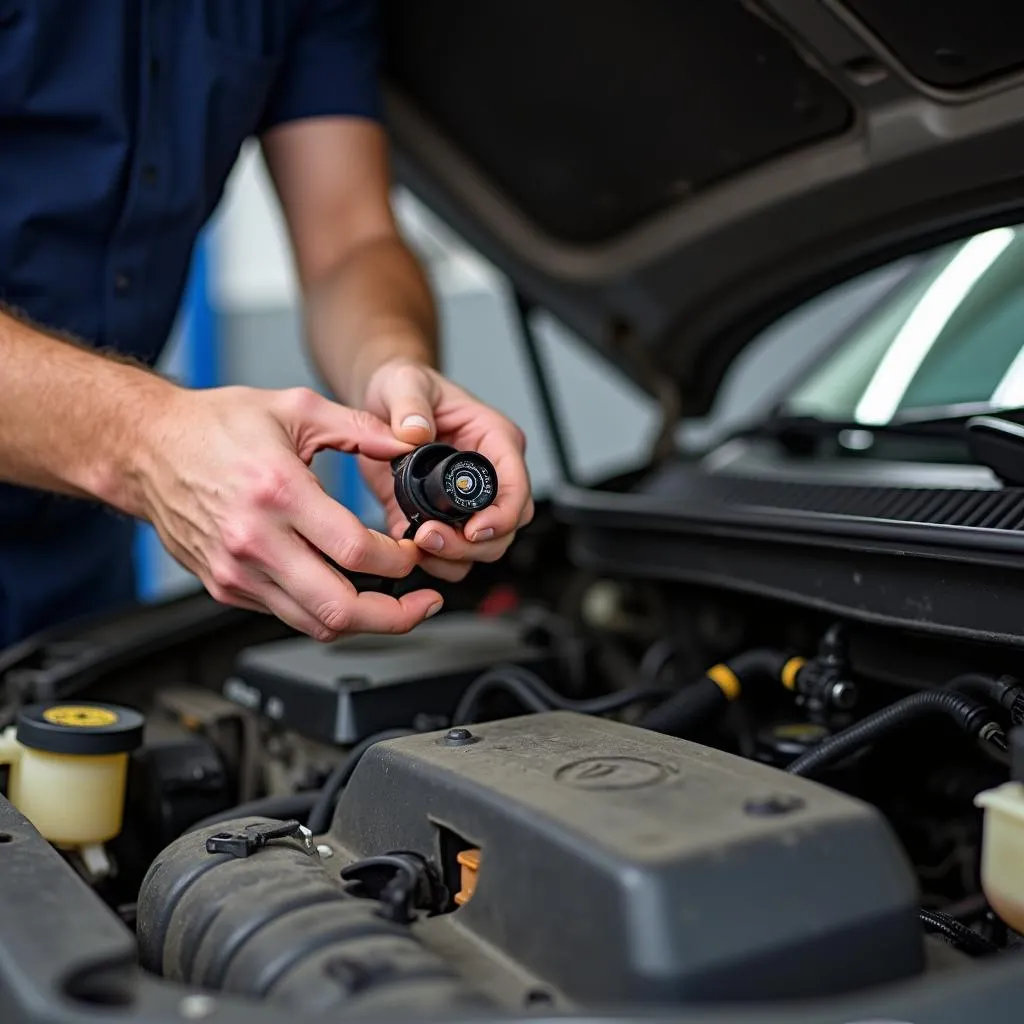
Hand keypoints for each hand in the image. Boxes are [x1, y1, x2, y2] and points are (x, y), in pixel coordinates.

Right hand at [133, 385, 442, 640]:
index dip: (399, 561)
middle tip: (421, 604)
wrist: (146, 449)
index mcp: (278, 492)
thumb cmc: (214, 426)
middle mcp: (255, 541)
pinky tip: (344, 590)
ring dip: (363, 622)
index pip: (355, 551)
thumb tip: (406, 440)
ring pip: (314, 624)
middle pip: (339, 608)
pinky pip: (286, 615)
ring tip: (393, 606)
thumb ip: (358, 426)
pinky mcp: (225, 587)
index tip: (413, 550)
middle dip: (395, 615)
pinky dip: (323, 611)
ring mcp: (237, 571)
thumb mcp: (294, 408)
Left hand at [358, 360, 532, 581]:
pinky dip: (435, 561)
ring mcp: (467, 502)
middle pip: (505, 528)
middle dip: (472, 543)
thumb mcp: (405, 384)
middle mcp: (488, 476)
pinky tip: (409, 547)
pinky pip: (452, 555)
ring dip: (454, 557)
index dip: (502, 515)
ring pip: (483, 548)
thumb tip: (415, 432)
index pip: (517, 486)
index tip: (473, 529)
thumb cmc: (406, 387)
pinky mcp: (441, 519)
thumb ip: (410, 405)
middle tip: (431, 538)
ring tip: (419, 544)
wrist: (382, 404)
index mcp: (494, 441)